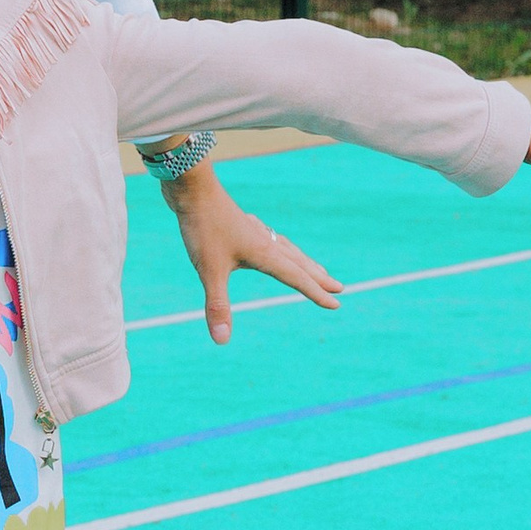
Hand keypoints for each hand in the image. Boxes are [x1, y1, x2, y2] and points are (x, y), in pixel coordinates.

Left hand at [165, 166, 341, 347]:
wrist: (191, 188)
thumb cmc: (202, 227)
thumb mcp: (209, 270)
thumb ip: (217, 305)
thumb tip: (221, 340)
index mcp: (265, 253)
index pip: (297, 278)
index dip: (316, 293)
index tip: (336, 304)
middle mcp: (265, 240)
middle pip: (299, 262)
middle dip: (319, 277)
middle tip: (339, 287)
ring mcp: (254, 230)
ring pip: (287, 248)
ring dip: (303, 261)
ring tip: (315, 268)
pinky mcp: (241, 223)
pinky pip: (270, 238)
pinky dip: (280, 246)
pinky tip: (271, 242)